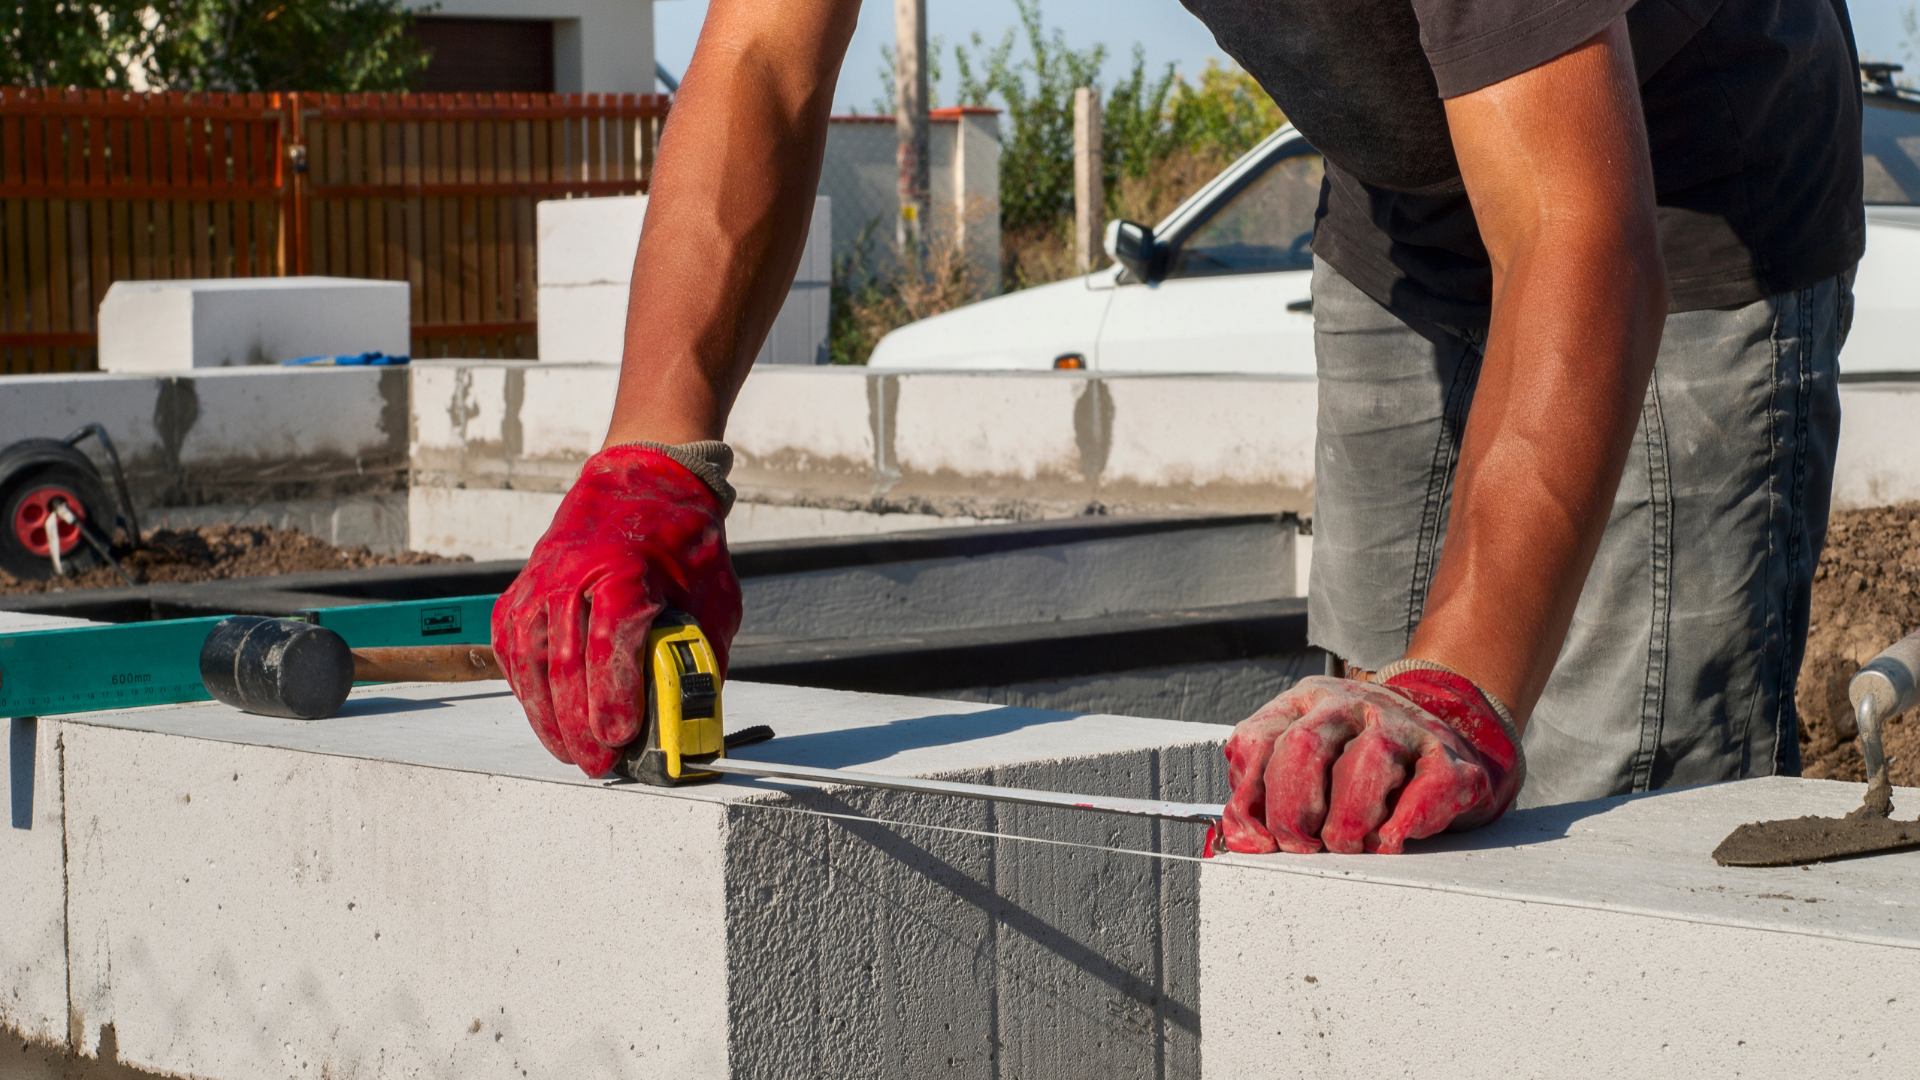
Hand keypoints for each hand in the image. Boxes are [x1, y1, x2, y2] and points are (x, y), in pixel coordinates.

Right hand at [492, 445, 741, 775]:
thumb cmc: (682, 544)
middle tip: (599, 762)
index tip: (622, 736)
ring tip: (572, 753)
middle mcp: (574, 574)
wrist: (642, 481)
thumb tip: (695, 720)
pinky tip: (545, 717)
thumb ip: (701, 657)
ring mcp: (540, 581)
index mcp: (626, 570)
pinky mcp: (521, 591)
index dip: (614, 695)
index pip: (611, 641)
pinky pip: (513, 649)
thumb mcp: (713, 597)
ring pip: (532, 660)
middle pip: (566, 660)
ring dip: (548, 716)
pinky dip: (526, 688)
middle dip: (580, 722)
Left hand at [1219, 669, 1522, 854]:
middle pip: (1303, 746)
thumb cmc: (1355, 769)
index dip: (1250, 799)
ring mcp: (1402, 723)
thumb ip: (1262, 797)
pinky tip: (1391, 840)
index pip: (1257, 741)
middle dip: (1294, 811)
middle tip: (1304, 847)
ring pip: (1368, 761)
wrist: (1441, 743)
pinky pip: (1429, 785)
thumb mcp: (1302, 770)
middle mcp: (1348, 705)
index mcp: (1301, 704)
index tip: (1260, 842)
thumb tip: (1239, 840)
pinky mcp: (1448, 755)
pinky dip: (1406, 822)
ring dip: (1350, 821)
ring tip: (1350, 846)